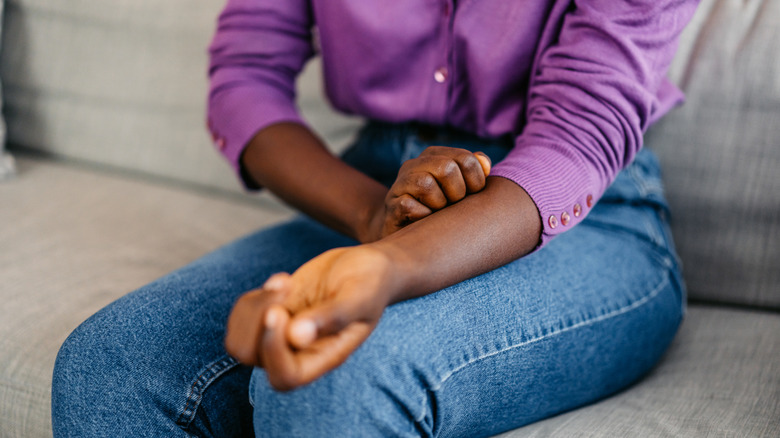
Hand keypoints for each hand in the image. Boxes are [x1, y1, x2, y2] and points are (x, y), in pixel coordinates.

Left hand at [224, 245, 399, 390]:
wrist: (367, 267)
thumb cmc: (370, 283)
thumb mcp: (359, 295)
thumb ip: (333, 316)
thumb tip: (297, 337)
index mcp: (325, 357)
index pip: (285, 377)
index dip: (272, 351)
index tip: (280, 313)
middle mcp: (300, 354)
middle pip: (252, 357)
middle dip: (258, 320)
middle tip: (285, 290)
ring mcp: (282, 337)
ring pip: (240, 340)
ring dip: (254, 306)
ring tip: (286, 282)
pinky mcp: (271, 317)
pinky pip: (241, 318)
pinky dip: (255, 295)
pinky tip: (284, 281)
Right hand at [367, 146, 490, 240]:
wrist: (401, 230)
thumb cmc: (436, 207)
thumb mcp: (458, 186)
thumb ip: (473, 171)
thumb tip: (485, 164)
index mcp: (433, 155)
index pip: (466, 159)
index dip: (476, 181)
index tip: (471, 195)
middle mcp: (414, 164)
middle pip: (447, 168)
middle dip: (457, 192)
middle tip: (453, 205)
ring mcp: (400, 184)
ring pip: (426, 184)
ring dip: (439, 204)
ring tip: (437, 212)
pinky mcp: (392, 205)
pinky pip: (410, 207)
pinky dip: (423, 216)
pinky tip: (424, 220)